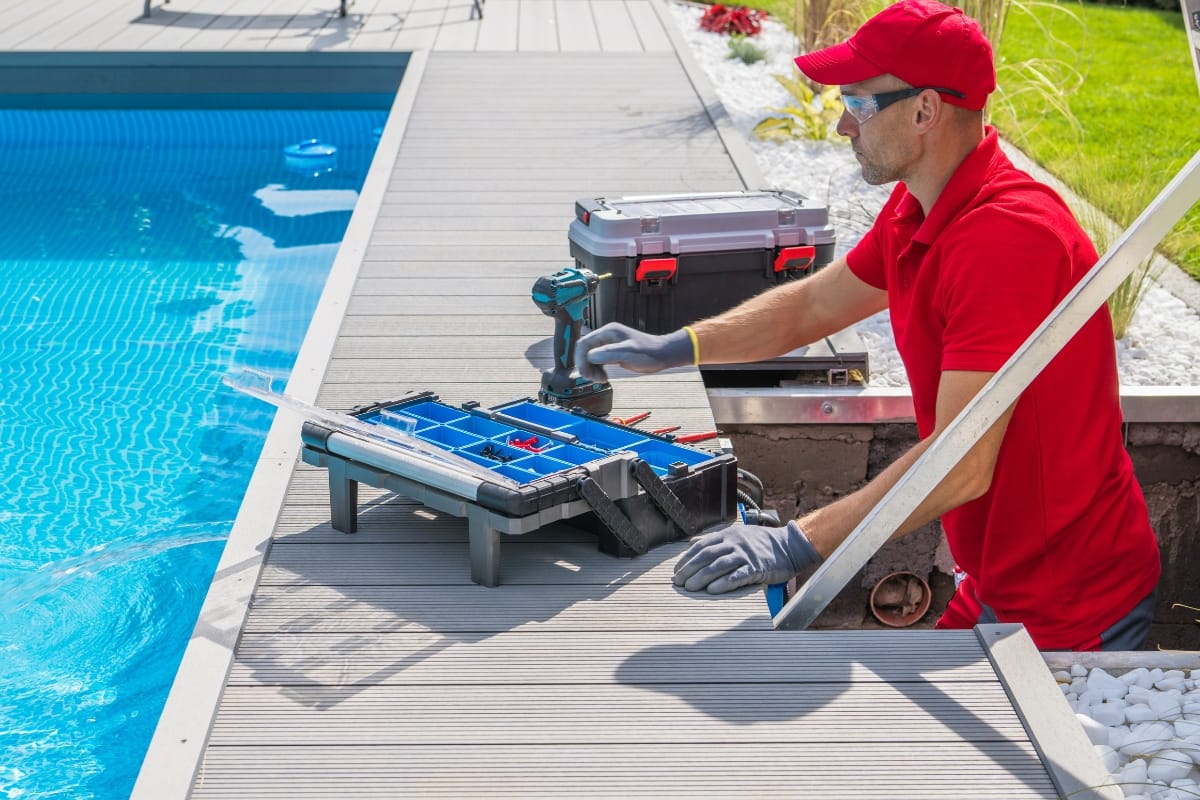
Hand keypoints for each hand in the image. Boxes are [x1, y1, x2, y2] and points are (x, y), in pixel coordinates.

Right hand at [574, 323, 694, 382]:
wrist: (662, 355)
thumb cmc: (648, 352)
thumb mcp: (628, 352)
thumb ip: (609, 353)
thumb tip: (590, 356)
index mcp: (608, 332)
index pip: (584, 343)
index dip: (580, 359)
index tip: (585, 373)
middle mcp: (606, 336)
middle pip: (585, 350)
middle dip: (585, 366)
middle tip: (593, 379)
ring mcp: (609, 344)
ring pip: (590, 357)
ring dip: (591, 370)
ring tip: (600, 380)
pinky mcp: (613, 353)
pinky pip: (598, 361)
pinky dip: (597, 370)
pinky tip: (603, 378)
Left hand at [672, 520, 821, 593]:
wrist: (790, 545)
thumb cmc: (762, 542)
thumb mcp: (737, 534)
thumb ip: (714, 539)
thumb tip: (691, 543)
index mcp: (727, 534)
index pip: (701, 546)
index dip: (686, 559)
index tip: (677, 570)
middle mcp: (734, 543)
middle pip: (706, 556)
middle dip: (690, 569)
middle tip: (678, 582)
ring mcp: (745, 555)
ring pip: (718, 566)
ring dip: (702, 577)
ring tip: (690, 588)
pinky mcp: (756, 568)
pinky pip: (737, 576)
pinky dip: (724, 583)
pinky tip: (712, 590)